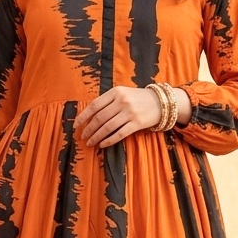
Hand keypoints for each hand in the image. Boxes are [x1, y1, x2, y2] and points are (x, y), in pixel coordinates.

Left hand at [74, 86, 190, 146]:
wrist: (161, 102)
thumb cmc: (138, 98)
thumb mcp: (122, 93)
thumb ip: (108, 101)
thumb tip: (89, 115)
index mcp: (115, 92)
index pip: (94, 105)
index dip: (83, 116)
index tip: (76, 125)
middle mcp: (122, 101)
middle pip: (99, 118)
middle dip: (89, 129)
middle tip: (83, 136)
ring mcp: (130, 113)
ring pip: (108, 127)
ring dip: (96, 136)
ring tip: (90, 142)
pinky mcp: (137, 123)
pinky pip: (119, 134)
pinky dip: (109, 141)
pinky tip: (103, 145)